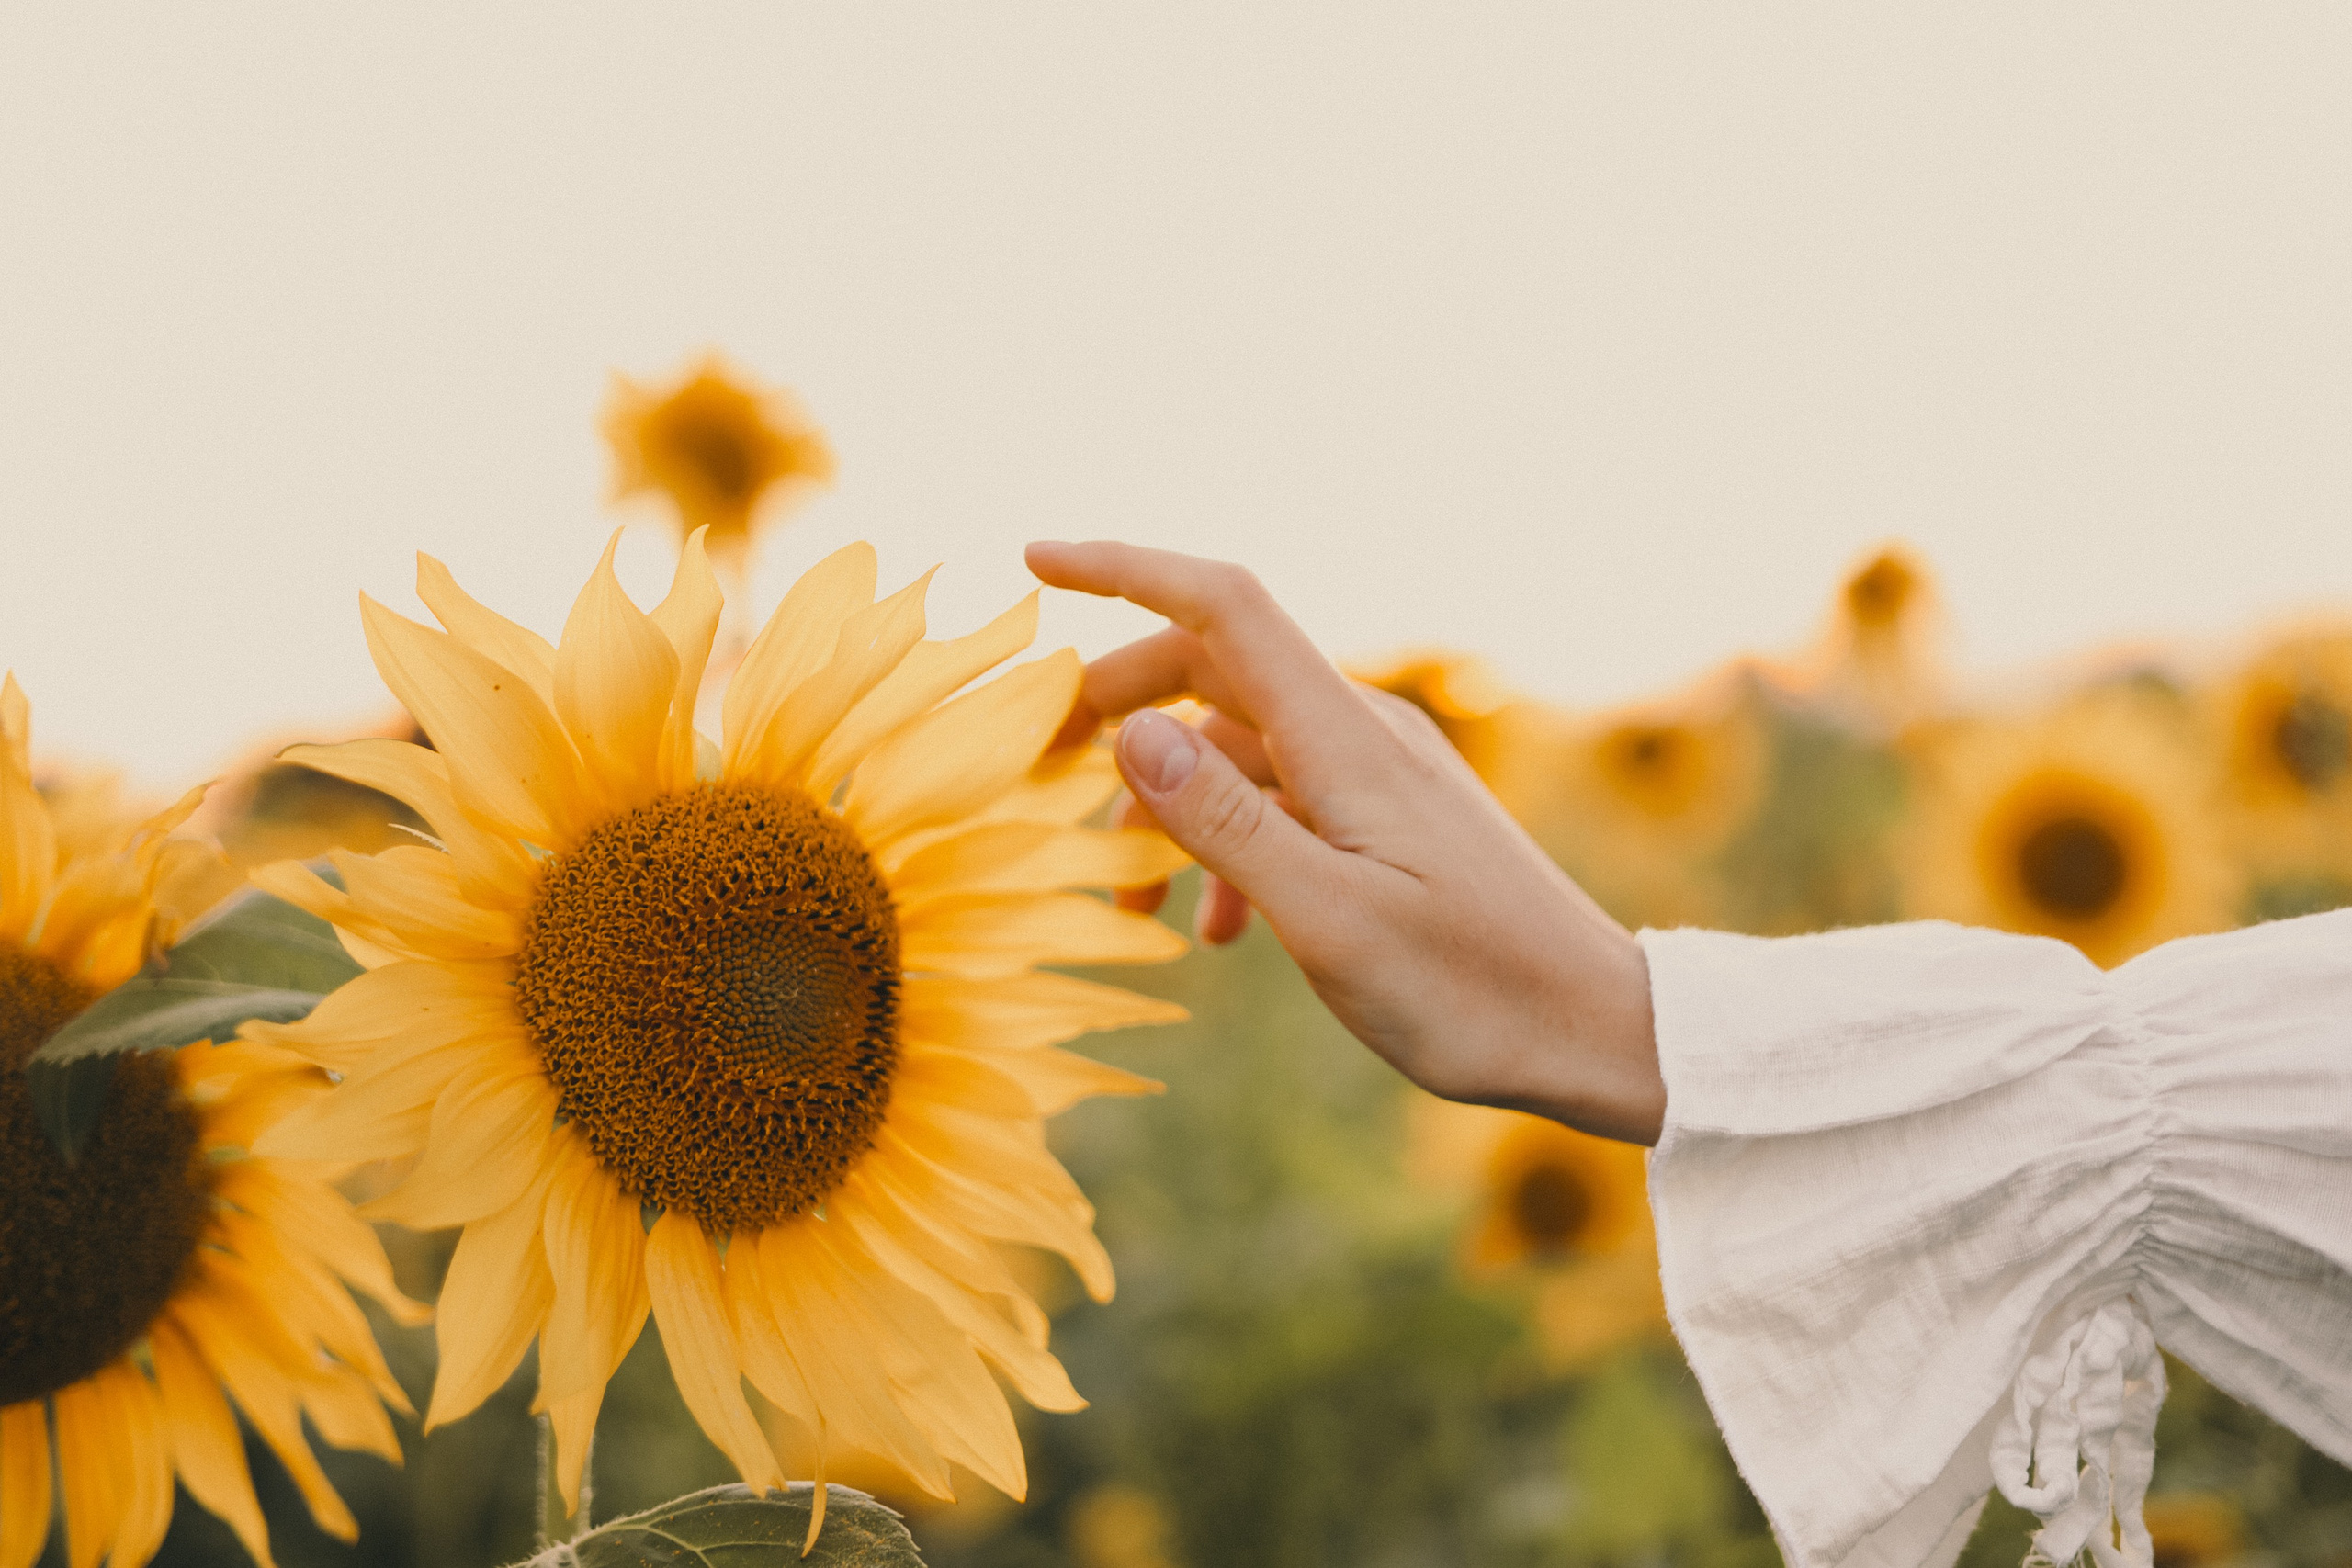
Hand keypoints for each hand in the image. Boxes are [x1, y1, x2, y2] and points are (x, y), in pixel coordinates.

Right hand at [1026, 541, 1663, 1145]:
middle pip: (1214, 666)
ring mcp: (1379, 772)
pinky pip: (1284, 796)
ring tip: (1124, 900)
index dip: (1124, 566)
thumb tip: (1136, 730)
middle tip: (1042, 771)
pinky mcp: (1391, 818)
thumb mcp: (1329, 919)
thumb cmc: (1470, 988)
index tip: (1035, 559)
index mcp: (1345, 738)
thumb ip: (1226, 823)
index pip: (1222, 603)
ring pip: (1240, 744)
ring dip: (1169, 801)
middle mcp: (1361, 732)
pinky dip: (1229, 843)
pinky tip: (1219, 930)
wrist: (1593, 1030)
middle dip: (1119, 703)